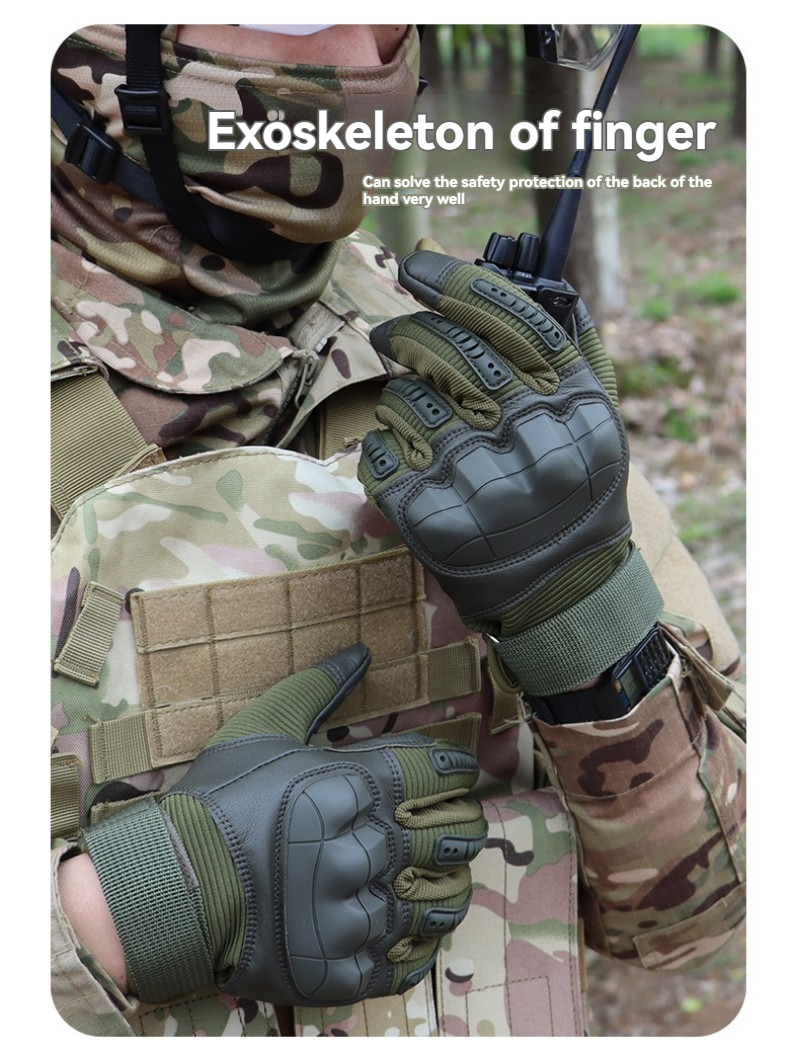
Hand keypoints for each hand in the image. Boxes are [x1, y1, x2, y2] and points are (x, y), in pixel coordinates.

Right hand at [82, 644, 485, 1004]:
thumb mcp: (262, 730)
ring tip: (444, 881)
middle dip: (461, 830)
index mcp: (349, 789)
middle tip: (457, 830)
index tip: (457, 777)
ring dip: (449, 890)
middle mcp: (359, 852)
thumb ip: (318, 688)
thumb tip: (361, 651)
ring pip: (437, 903)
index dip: (455, 774)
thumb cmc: (217, 802)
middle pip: (450, 837)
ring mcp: (350, 917)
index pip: (438, 775)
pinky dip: (418, 949)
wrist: (167, 887)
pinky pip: (407, 964)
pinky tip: (412, 933)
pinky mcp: (339, 970)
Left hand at [358, 251, 661, 695]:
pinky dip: (382, 446)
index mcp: (578, 412)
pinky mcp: (433, 525)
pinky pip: (380, 453)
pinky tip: (405, 458)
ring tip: (417, 416)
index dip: (458, 283)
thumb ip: (570, 350)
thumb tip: (531, 278)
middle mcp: (534, 448)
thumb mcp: (597, 420)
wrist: (563, 590)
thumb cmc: (575, 491)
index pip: (514, 322)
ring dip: (401, 398)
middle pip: (451, 353)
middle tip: (393, 333)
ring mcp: (481, 491)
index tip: (419, 264)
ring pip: (406, 402)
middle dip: (410, 331)